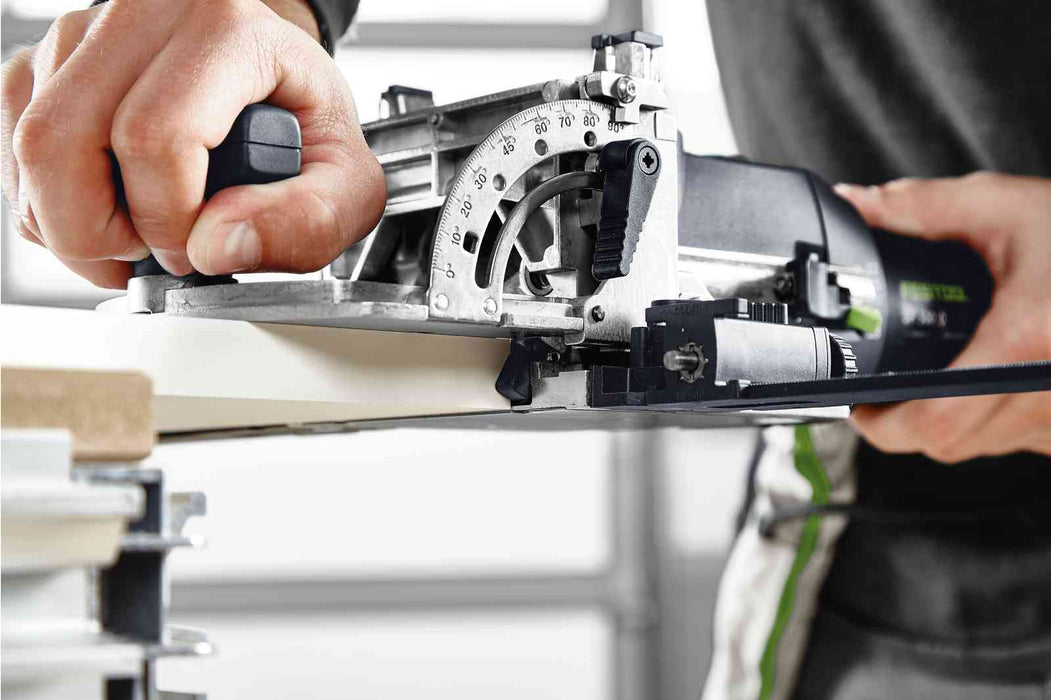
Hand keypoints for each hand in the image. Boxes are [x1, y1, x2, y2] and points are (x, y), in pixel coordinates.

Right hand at [1, 0, 385, 287]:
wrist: (273, 77)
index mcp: (226, 29)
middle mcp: (144, 12)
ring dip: (71, 223)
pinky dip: (48, 204)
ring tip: (137, 231)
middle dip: (96, 233)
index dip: (164, 221)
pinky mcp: (49, 61)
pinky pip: (11, 145)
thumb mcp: (349, 181)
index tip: (193, 249)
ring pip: (29, 148)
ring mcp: (85, 31)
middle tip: (151, 255)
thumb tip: (214, 248)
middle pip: (61, 143)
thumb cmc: (306, 122)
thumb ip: (309, 221)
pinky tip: (106, 209)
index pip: (154, 137)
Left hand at [835, 173, 1050, 461]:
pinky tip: (987, 379)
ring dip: (947, 420)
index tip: (858, 403)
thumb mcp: (1007, 206)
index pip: (933, 420)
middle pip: (948, 443)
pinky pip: (1018, 441)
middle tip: (880, 391)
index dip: (881, 422)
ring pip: (981, 447)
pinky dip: (991, 419)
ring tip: (934, 376)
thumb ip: (924, 207)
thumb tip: (860, 204)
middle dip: (902, 421)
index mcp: (1026, 339)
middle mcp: (1049, 391)